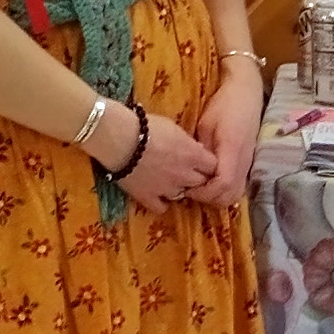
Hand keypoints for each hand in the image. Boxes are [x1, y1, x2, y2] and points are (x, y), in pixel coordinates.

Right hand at [89, 102, 217, 212]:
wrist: (119, 138)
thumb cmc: (146, 126)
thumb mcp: (174, 128)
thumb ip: (188, 143)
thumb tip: (197, 150)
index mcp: (193, 155)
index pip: (214, 166)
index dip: (208, 164)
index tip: (202, 160)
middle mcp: (184, 175)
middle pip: (202, 183)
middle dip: (197, 178)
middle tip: (186, 170)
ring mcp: (167, 188)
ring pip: (183, 195)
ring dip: (179, 189)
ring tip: (169, 179)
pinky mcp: (148, 197)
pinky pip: (161, 207)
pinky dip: (161, 203)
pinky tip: (157, 195)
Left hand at [189, 60, 264, 206]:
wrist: (246, 92)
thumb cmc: (224, 104)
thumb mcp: (206, 125)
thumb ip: (201, 150)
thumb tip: (191, 171)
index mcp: (231, 150)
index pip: (222, 183)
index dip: (204, 192)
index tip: (188, 188)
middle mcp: (243, 160)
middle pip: (231, 195)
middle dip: (210, 199)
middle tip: (192, 190)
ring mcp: (248, 162)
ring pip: (236, 193)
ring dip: (219, 196)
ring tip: (202, 187)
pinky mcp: (248, 162)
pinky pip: (238, 184)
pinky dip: (225, 190)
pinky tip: (211, 181)